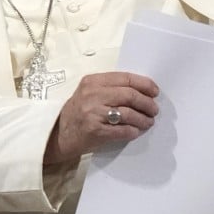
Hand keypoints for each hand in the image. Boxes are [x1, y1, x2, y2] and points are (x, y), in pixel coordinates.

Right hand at [43, 71, 158, 164]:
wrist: (58, 134)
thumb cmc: (77, 112)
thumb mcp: (89, 93)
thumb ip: (110, 88)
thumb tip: (141, 91)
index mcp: (92, 81)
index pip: (125, 78)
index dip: (144, 84)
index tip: (155, 91)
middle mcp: (92, 94)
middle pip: (129, 95)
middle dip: (146, 103)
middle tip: (154, 109)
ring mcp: (93, 113)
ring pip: (128, 113)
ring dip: (143, 119)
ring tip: (148, 122)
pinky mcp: (95, 130)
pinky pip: (122, 130)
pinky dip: (133, 131)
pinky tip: (137, 131)